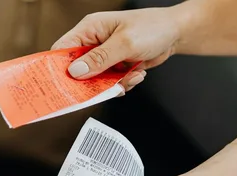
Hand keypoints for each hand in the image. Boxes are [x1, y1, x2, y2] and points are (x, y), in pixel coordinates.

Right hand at [52, 8, 182, 91]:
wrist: (176, 33)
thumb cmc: (153, 27)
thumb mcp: (125, 43)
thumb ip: (100, 58)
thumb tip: (76, 71)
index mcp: (90, 29)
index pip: (63, 49)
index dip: (60, 68)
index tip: (64, 85)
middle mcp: (93, 42)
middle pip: (77, 69)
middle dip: (92, 82)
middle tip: (104, 87)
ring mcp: (104, 54)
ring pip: (95, 80)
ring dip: (112, 84)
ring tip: (129, 76)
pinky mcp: (114, 65)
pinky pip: (109, 82)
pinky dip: (122, 83)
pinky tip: (135, 73)